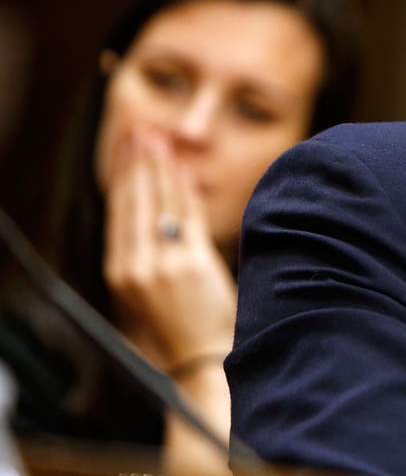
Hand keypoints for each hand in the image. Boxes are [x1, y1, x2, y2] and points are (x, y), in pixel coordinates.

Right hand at [104, 128, 236, 369]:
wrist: (200, 359)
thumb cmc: (179, 326)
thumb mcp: (148, 290)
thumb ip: (146, 253)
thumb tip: (153, 211)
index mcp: (119, 271)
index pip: (120, 212)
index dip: (123, 178)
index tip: (126, 150)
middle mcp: (135, 265)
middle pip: (136, 201)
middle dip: (138, 163)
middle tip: (140, 132)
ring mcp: (163, 263)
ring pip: (160, 203)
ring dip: (160, 168)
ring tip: (159, 140)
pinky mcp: (192, 263)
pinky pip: (187, 215)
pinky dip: (185, 189)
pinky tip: (184, 168)